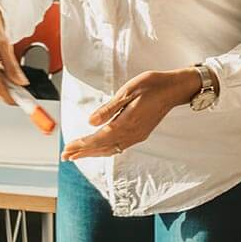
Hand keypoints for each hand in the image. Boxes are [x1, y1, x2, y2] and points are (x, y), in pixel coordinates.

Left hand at [60, 68, 202, 160]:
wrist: (174, 89)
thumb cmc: (151, 85)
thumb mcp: (128, 91)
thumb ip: (109, 108)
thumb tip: (90, 122)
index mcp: (127, 122)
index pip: (99, 138)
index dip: (82, 145)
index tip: (67, 149)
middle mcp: (131, 133)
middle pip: (102, 147)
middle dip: (82, 152)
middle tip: (65, 156)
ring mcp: (137, 135)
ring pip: (110, 149)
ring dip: (92, 153)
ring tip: (77, 155)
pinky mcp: (141, 134)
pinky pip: (119, 146)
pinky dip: (105, 150)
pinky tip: (99, 149)